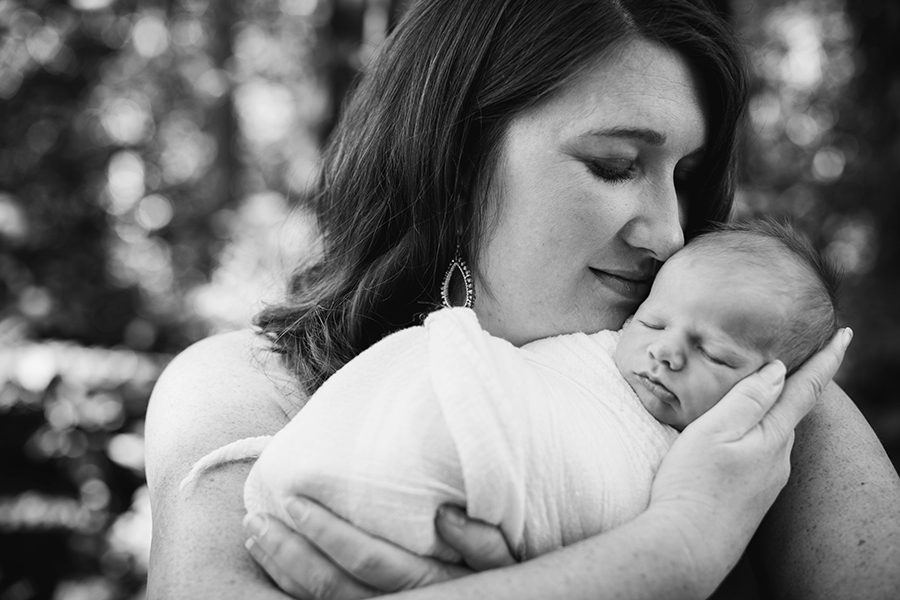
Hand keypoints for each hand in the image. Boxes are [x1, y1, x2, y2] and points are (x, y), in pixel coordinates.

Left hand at [243, 499, 514, 598]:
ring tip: (256, 541)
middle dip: (288, 554)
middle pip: (331, 587)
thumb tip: (445, 516)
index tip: (294, 503)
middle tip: (254, 522)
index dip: (326, 533)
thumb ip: (483, 542)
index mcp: (430, 584)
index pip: (366, 561)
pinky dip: (293, 592)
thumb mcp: (508, 563)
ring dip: (283, 572)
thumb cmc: (504, 581)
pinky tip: (276, 570)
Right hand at [648, 328, 851, 592]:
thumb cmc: (692, 484)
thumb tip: (778, 370)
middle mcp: (779, 459)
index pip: (806, 389)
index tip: (845, 334)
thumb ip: (747, 399)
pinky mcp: (753, 498)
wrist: (687, 545)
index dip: (826, 359)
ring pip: (772, 435)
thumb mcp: (713, 431)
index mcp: (772, 437)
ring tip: (753, 398)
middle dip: (792, 386)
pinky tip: (732, 443)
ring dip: (768, 415)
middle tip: (789, 357)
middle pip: (789, 411)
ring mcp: (768, 482)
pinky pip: (760, 456)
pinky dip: (754, 439)